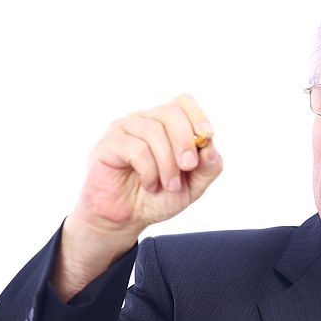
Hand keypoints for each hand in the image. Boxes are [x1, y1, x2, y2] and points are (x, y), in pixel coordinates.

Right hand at [53, 94, 222, 300]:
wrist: (126, 218)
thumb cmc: (159, 197)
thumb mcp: (193, 186)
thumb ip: (208, 167)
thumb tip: (210, 146)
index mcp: (168, 126)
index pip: (184, 102)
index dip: (198, 116)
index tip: (208, 137)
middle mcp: (147, 120)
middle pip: (171, 112)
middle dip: (185, 141)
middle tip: (189, 167)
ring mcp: (126, 129)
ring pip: (154, 131)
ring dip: (167, 163)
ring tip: (168, 185)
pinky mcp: (109, 143)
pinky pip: (136, 148)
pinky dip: (149, 171)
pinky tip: (149, 184)